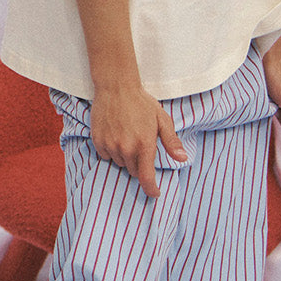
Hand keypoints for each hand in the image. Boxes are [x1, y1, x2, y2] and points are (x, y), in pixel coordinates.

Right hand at [90, 82, 187, 198]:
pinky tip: (115, 136)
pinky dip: (112, 151)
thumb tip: (182, 159)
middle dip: (139, 165)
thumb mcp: (162, 120)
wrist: (116, 87)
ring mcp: (110, 145)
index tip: (154, 193)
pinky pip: (106, 156)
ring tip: (127, 137)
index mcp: (144, 144)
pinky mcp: (98, 140)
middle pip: (133, 171)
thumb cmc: (141, 102)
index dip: (151, 189)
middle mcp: (126, 148)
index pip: (146, 178)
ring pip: (120, 163)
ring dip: (125, 157)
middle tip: (140, 146)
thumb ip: (171, 142)